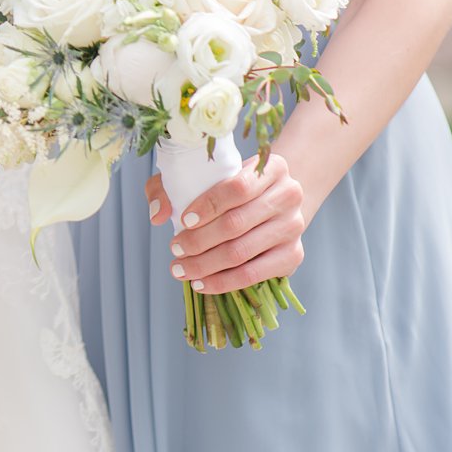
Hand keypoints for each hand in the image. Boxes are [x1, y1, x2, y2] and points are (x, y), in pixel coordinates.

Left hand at [147, 153, 305, 294]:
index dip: (208, 206)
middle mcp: (289, 196)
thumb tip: (158, 215)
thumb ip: (169, 187)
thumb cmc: (228, 188)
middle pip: (236, 224)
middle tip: (175, 248)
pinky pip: (254, 274)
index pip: (237, 188)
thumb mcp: (198, 177)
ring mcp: (293, 227)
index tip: (183, 221)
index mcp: (272, 168)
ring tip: (180, 269)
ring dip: (205, 264)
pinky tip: (200, 283)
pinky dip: (223, 282)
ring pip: (242, 252)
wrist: (271, 203)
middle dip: (198, 241)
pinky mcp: (293, 256)